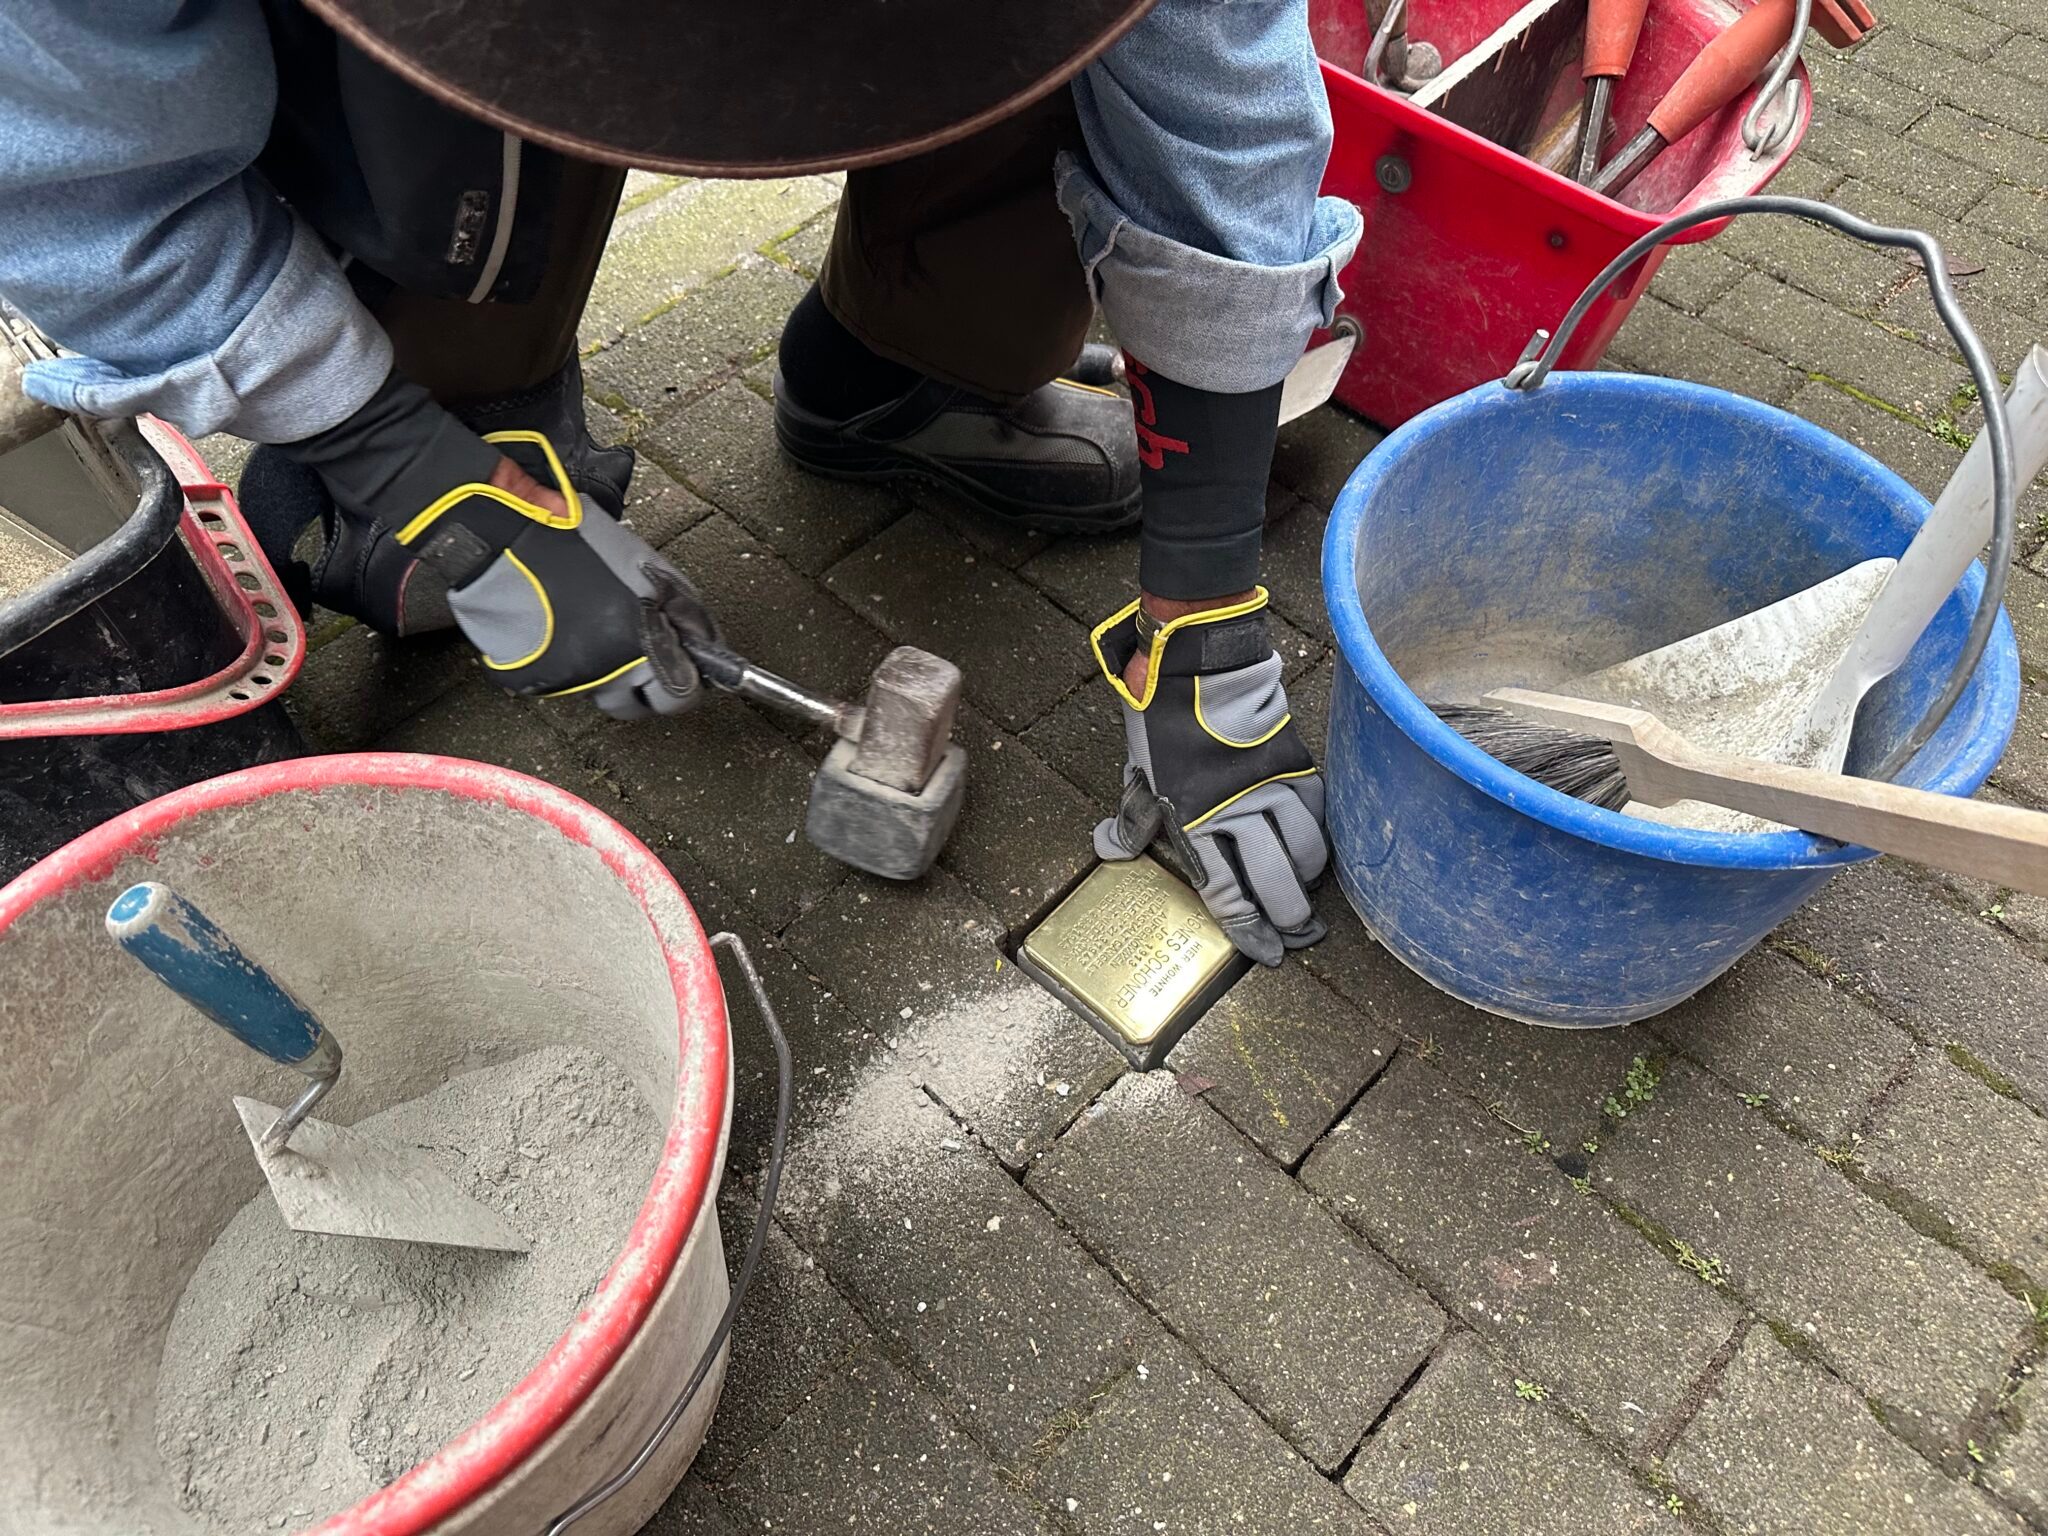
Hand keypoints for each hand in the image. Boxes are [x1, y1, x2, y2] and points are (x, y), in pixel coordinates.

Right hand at [281, 371, 718, 717]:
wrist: (495, 532)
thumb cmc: (570, 534)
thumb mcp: (641, 562)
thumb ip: (676, 605)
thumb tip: (699, 639)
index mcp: (644, 639)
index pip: (682, 693)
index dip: (688, 680)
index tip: (687, 665)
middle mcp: (611, 670)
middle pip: (644, 707)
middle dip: (650, 687)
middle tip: (645, 656)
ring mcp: (570, 678)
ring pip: (603, 698)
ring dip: (610, 677)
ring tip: (599, 637)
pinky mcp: (532, 679)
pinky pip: (562, 684)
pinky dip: (567, 665)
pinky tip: (561, 630)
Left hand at [1092, 589, 1326, 965]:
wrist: (1199, 666)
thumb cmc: (1163, 722)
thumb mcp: (1137, 773)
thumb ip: (1130, 818)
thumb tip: (1108, 850)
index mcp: (1194, 822)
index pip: (1227, 894)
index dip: (1249, 930)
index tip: (1266, 952)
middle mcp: (1238, 813)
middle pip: (1276, 883)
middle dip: (1289, 917)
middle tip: (1296, 932)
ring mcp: (1271, 788)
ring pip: (1307, 851)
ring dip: (1309, 879)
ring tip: (1306, 891)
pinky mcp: (1295, 763)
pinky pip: (1319, 811)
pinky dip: (1320, 834)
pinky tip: (1316, 847)